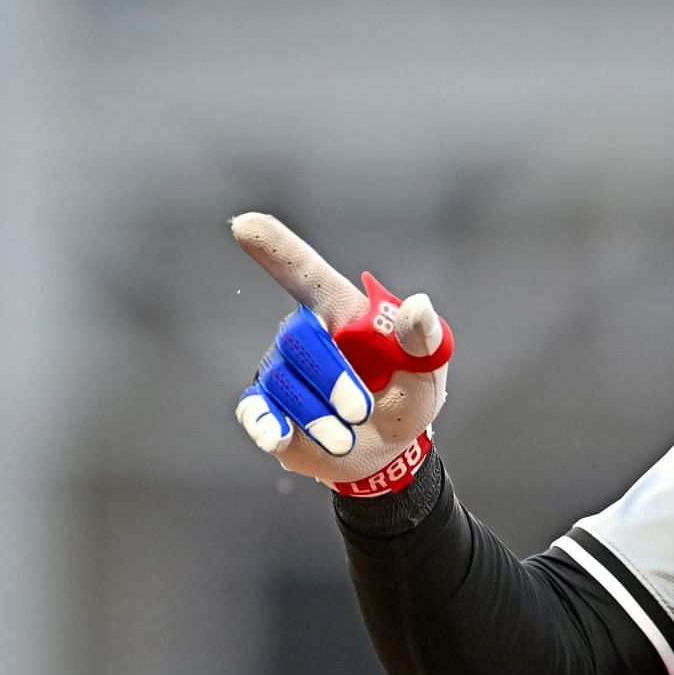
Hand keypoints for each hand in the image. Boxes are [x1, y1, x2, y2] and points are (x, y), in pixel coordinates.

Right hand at [231, 212, 452, 495]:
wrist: (390, 450)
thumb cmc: (409, 393)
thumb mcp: (428, 367)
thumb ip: (424, 338)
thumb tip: (418, 305)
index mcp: (344, 312)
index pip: (307, 274)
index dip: (278, 249)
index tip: (245, 224)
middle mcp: (306, 334)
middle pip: (299, 337)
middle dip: (331, 376)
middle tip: (361, 411)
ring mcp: (282, 370)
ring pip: (282, 382)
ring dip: (317, 415)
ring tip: (346, 439)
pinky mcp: (266, 409)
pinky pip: (254, 410)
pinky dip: (266, 424)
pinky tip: (279, 436)